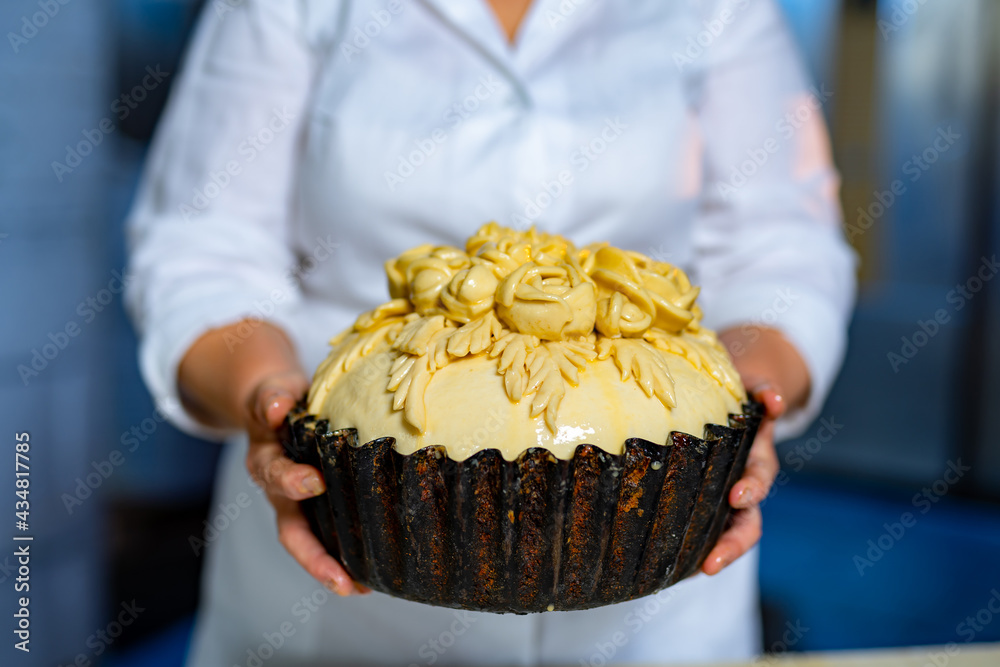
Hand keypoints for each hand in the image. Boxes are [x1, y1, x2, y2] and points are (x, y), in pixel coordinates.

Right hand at [243, 371, 368, 595]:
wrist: (279, 406)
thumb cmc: (280, 399)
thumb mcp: (272, 391)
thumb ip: (271, 397)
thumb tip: (275, 407)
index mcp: (267, 462)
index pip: (275, 475)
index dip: (291, 481)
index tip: (314, 482)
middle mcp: (282, 494)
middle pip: (293, 532)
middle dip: (315, 558)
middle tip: (341, 579)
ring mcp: (303, 506)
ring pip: (313, 544)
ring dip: (333, 569)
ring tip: (361, 588)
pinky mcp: (326, 509)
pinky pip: (335, 538)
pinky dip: (349, 559)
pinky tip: (373, 577)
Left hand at [702, 326, 809, 575]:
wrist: (726, 395)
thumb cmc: (739, 392)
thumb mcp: (753, 385)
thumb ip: (765, 390)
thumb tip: (772, 398)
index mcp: (753, 460)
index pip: (757, 482)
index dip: (750, 491)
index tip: (737, 498)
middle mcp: (739, 484)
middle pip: (744, 523)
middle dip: (732, 543)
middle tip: (712, 563)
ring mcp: (719, 495)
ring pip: (723, 531)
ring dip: (715, 552)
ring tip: (696, 573)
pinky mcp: (697, 498)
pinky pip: (696, 527)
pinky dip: (692, 546)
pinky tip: (678, 570)